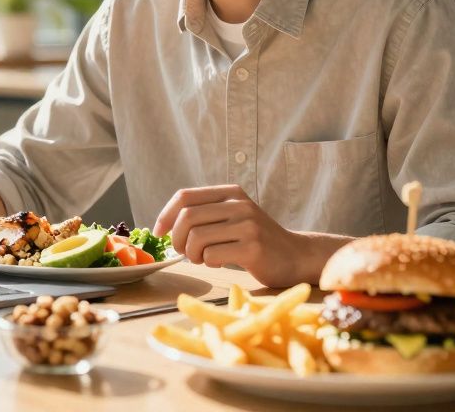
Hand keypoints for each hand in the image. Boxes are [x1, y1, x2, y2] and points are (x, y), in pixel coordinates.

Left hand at [153, 185, 343, 287]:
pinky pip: (212, 255)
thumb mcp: (233, 216)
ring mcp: (247, 224)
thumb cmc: (255, 240)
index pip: (185, 196)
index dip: (165, 215)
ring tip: (202, 259)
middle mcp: (239, 204)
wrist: (295, 255)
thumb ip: (206, 214)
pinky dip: (208, 263)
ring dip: (192, 254)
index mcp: (230, 192)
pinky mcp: (253, 247)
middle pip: (187, 218)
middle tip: (185, 252)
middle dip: (177, 239)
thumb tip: (165, 225)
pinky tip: (218, 262)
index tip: (159, 233)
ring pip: (197, 238)